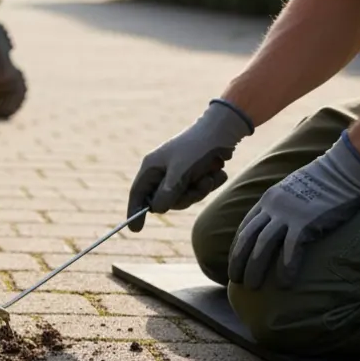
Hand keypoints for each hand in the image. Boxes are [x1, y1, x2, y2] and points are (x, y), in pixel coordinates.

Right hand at [127, 99, 254, 230]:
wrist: (224, 130)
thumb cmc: (197, 148)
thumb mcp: (180, 172)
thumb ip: (167, 193)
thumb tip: (156, 210)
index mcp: (152, 167)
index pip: (138, 193)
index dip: (135, 212)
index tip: (135, 230)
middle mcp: (162, 171)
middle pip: (165, 199)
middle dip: (185, 197)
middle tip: (199, 185)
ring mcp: (178, 172)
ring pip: (184, 196)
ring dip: (201, 189)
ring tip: (210, 174)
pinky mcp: (194, 172)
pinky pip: (198, 189)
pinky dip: (210, 183)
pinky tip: (217, 170)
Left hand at [229, 130, 359, 289]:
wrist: (341, 172)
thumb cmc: (321, 184)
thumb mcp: (290, 191)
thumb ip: (280, 207)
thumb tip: (276, 224)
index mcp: (267, 201)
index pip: (244, 227)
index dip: (236, 247)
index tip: (233, 262)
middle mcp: (271, 208)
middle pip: (247, 238)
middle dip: (238, 260)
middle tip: (235, 280)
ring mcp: (286, 215)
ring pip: (262, 245)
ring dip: (254, 268)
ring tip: (252, 286)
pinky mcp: (305, 222)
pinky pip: (290, 249)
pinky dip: (285, 267)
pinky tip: (284, 283)